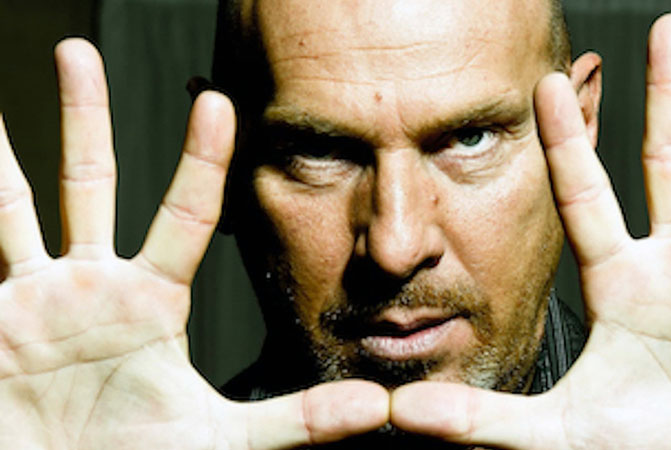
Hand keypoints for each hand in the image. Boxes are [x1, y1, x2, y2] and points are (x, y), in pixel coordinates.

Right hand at [0, 39, 387, 448]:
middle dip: (84, 115)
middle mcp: (90, 282)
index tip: (217, 101)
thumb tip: (377, 409)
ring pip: (16, 199)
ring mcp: (34, 293)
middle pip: (89, 180)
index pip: (184, 214)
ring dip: (3, 144)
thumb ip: (294, 422)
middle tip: (77, 48)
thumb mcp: (214, 439)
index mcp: (149, 298)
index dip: (200, 159)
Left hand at [391, 14, 670, 448]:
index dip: (566, 141)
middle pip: (669, 161)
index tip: (547, 82)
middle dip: (666, 95)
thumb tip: (402, 412)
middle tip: (666, 28)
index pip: (584, 196)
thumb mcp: (561, 430)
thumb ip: (484, 418)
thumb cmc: (645, 449)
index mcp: (619, 283)